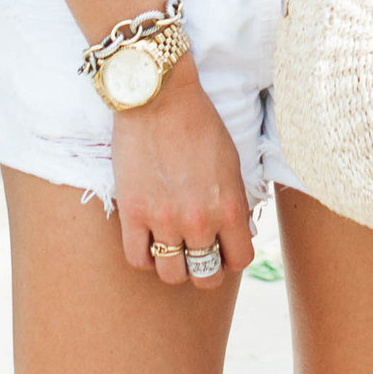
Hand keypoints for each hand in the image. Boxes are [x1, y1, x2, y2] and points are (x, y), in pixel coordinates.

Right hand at [112, 67, 257, 283]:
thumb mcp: (231, 165)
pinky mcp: (132, 212)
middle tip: (196, 252)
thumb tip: (234, 235)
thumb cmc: (199, 123)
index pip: (239, 260)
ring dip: (173, 266)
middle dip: (204, 269)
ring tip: (171, 248)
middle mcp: (199, 221)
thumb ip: (233, 204)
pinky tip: (148, 241)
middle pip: (205, 276)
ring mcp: (163, 220)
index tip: (223, 249)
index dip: (232, 258)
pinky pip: (137, 259)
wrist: (159, 97)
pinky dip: (145, 257)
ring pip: (171, 274)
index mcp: (229, 207)